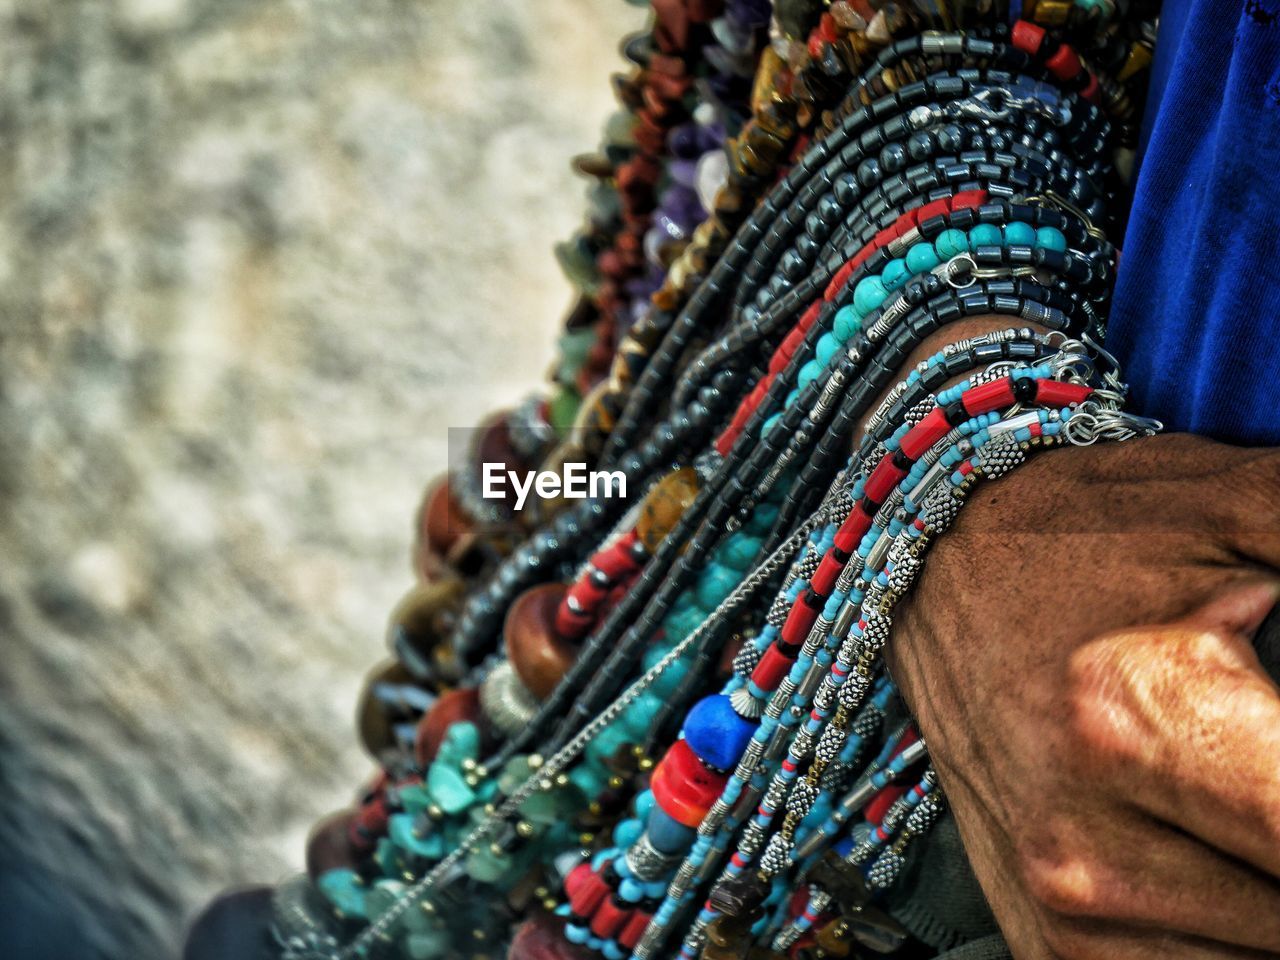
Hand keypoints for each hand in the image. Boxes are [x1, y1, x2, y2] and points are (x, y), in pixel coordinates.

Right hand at [889, 434, 1279, 958]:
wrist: (933, 566)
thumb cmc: (1083, 531)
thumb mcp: (1236, 503)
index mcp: (1134, 716)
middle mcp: (1083, 837)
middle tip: (1277, 759)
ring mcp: (1061, 902)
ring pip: (1265, 956)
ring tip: (1261, 802)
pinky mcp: (1046, 936)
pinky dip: (1245, 936)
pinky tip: (1238, 865)